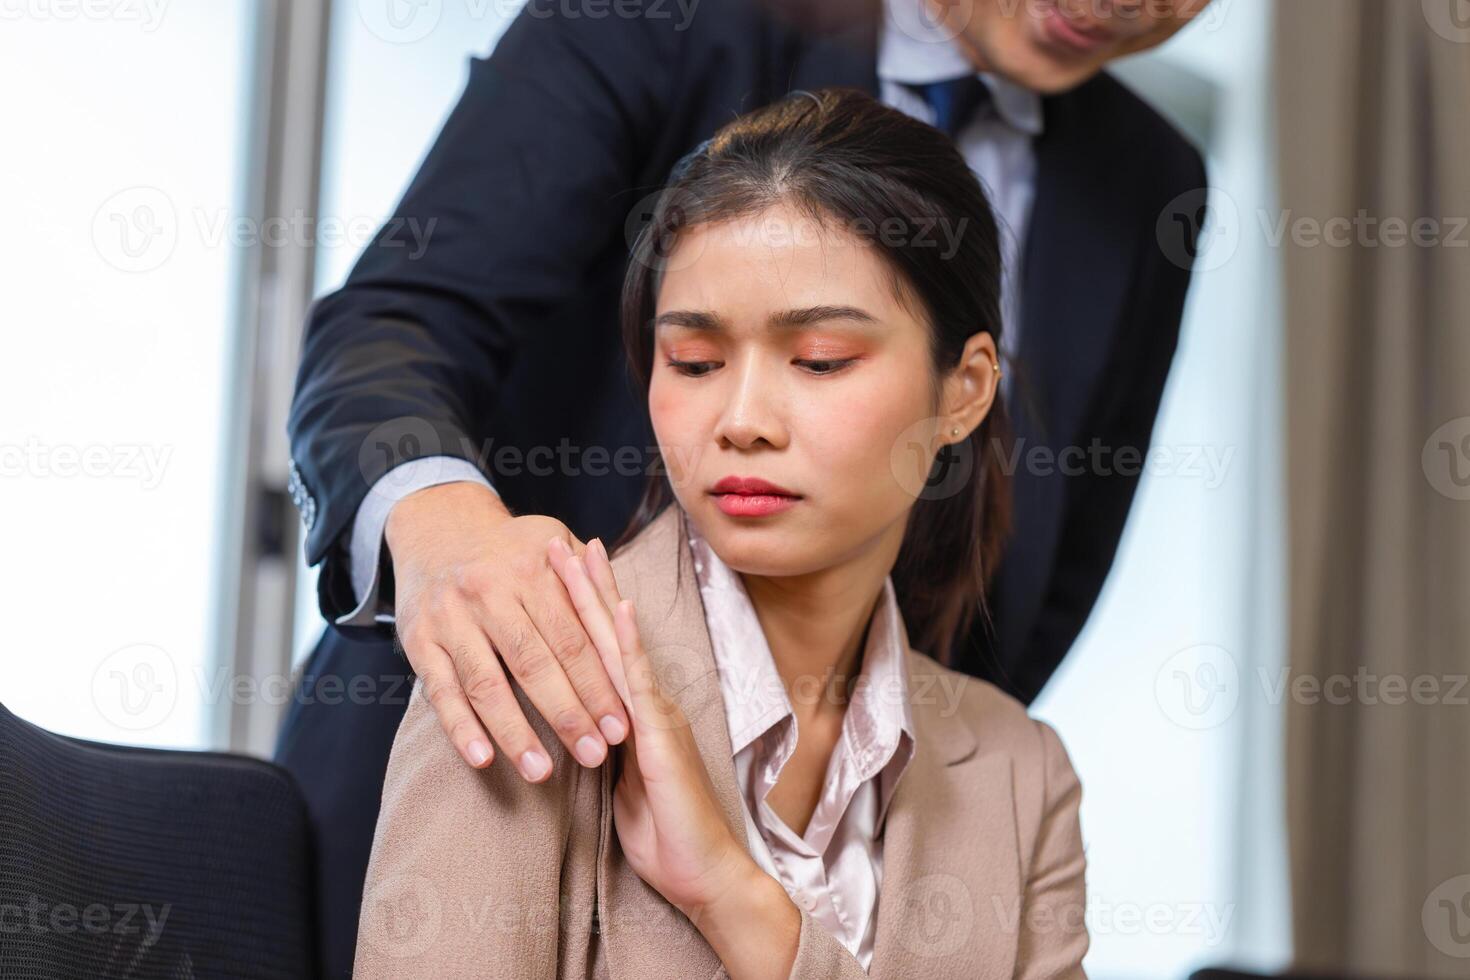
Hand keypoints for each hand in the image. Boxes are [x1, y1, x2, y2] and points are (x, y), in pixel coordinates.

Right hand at [386, 481, 629, 779]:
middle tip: (595, 755)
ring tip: (542, 772)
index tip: (622, 726)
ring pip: (487, 683)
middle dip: (568, 714)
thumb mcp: (552, 543)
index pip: (573, 638)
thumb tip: (630, 620)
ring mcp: (450, 617)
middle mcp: (489, 592)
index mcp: (531, 571)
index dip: (598, 685)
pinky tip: (483, 759)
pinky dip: (461, 728)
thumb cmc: (510, 549)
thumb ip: (589, 581)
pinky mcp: (418, 641)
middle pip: (534, 664)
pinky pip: (441, 691)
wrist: (437, 529)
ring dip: (515, 732)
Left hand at [547, 540, 757, 918]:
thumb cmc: (665, 837)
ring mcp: (656, 715)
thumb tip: (580, 730)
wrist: (705, 873)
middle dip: (585, 586)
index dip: (584, 610)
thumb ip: (605, 751)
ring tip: (579, 552)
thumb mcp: (620, 786)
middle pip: (608, 634)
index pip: (603, 652)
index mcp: (636, 715)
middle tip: (562, 540)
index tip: (564, 569)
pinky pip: (639, 681)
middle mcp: (649, 704)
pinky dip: (627, 642)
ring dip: (598, 597)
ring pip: (619, 645)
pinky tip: (617, 608)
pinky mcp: (660, 735)